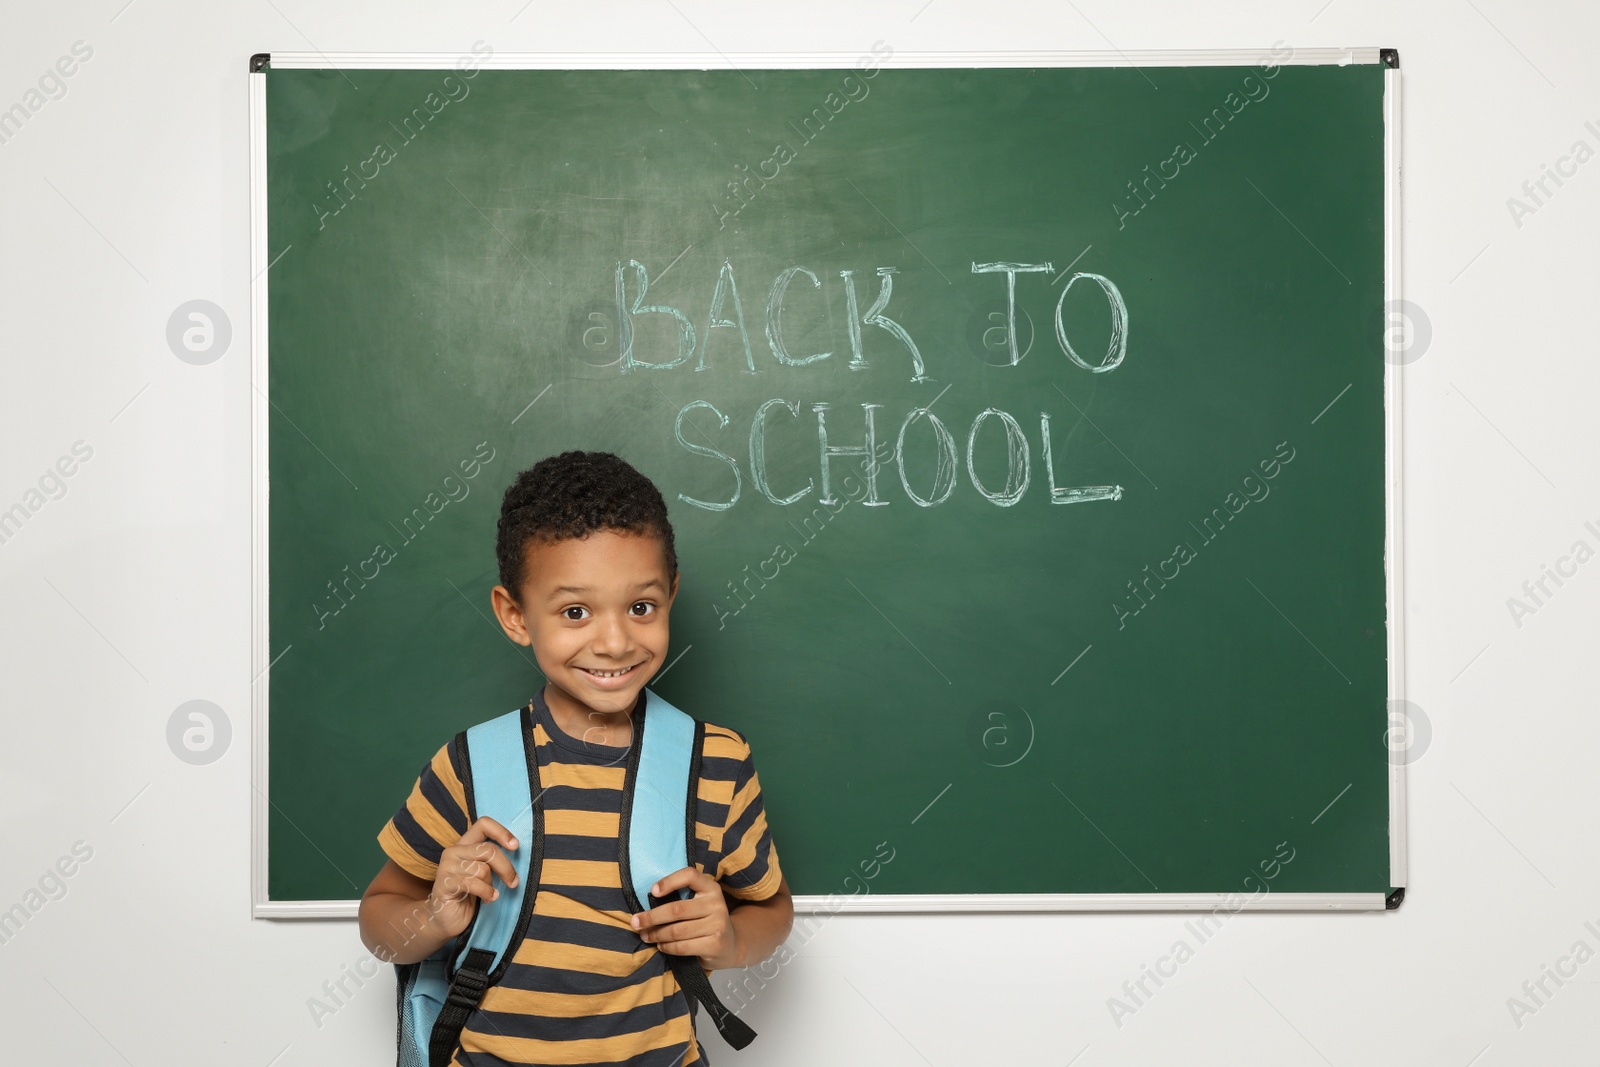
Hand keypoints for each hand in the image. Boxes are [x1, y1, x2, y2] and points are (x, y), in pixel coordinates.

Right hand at [427, 817, 519, 939]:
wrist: (446, 920)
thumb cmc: (469, 895)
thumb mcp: (484, 873)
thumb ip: (493, 860)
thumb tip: (515, 849)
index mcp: (465, 844)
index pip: (483, 824)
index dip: (502, 832)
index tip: (515, 846)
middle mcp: (454, 851)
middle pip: (489, 850)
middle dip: (506, 868)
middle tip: (513, 882)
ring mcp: (447, 867)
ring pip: (482, 869)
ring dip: (491, 884)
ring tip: (490, 894)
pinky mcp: (444, 883)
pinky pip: (473, 883)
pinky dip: (486, 892)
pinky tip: (488, 899)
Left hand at [631, 866, 741, 970]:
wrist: (730, 945)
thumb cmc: (706, 920)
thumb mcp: (700, 903)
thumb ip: (682, 898)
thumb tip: (648, 901)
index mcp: (711, 888)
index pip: (690, 875)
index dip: (670, 881)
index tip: (652, 891)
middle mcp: (716, 904)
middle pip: (676, 909)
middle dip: (651, 917)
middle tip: (635, 922)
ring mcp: (717, 925)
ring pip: (677, 931)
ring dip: (656, 934)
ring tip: (645, 936)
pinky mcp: (714, 944)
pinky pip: (682, 946)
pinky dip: (667, 947)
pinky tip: (660, 946)